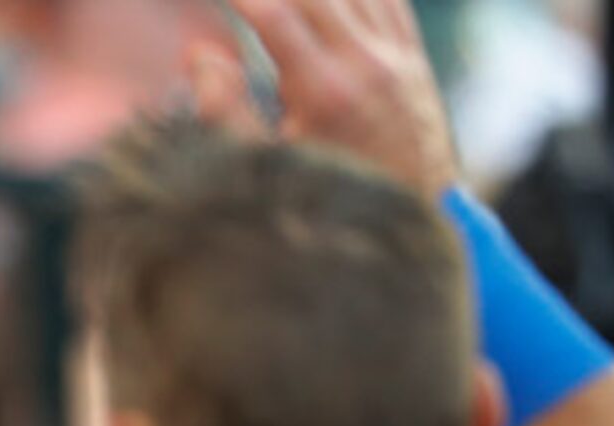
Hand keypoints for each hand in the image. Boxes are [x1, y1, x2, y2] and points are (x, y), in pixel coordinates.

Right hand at [196, 0, 455, 197]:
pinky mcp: (414, 60)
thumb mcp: (263, 166)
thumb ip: (224, 109)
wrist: (404, 216)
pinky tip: (333, 3)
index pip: (275, 14)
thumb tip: (200, 54)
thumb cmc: (322, 199)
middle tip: (247, 0)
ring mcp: (396, 58)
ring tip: (283, 1)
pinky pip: (389, 1)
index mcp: (323, 91)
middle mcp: (365, 64)